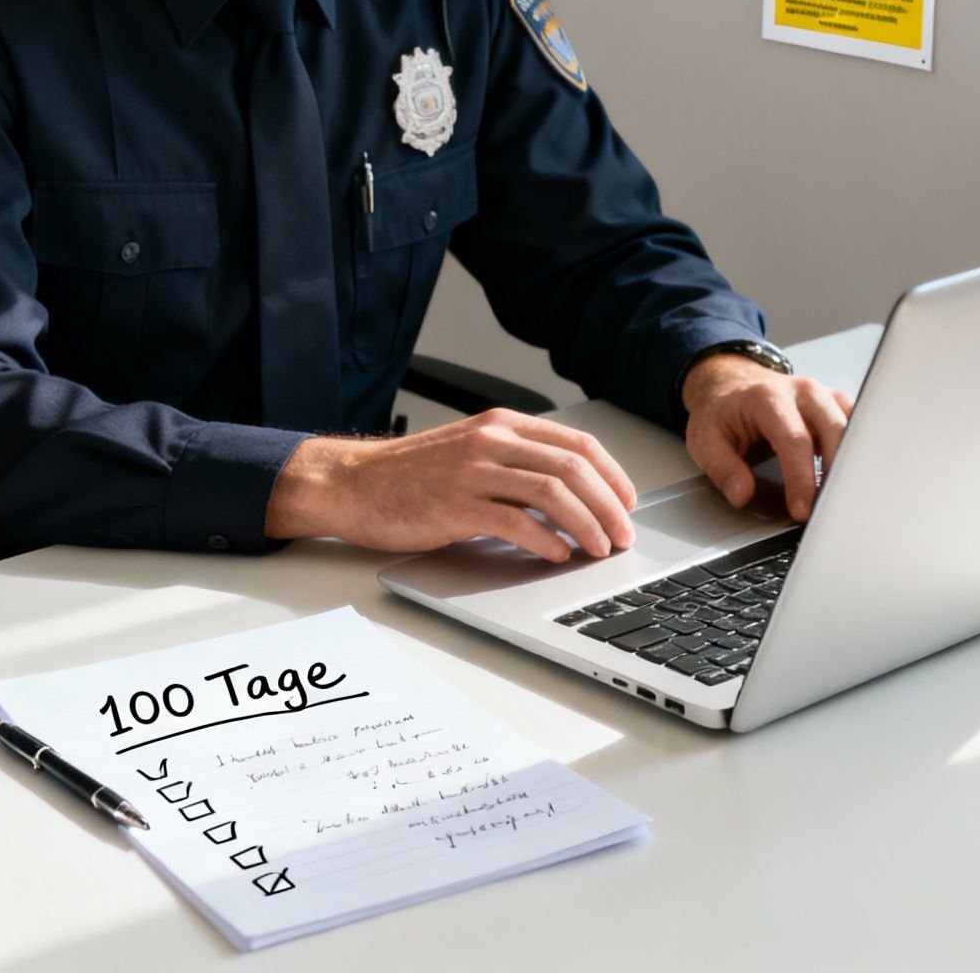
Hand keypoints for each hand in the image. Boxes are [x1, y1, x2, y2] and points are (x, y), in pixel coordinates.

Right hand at [265, 409, 637, 562]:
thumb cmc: (409, 476)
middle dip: (609, 506)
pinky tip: (556, 555)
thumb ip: (515, 464)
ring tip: (599, 549)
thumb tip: (570, 496)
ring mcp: (473, 471)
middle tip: (623, 535)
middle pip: (573, 468)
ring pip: (553, 492)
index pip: (577, 443)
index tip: (627, 503)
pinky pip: (515, 521)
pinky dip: (545, 540)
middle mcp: (492, 441)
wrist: (352, 483)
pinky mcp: (455, 505)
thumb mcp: (470, 453)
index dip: (612, 475)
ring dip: (587, 525)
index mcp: (501, 425)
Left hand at [681, 353, 853, 520]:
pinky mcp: (834, 404)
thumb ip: (723, 468)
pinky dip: (856, 451)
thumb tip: (742, 494)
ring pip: (853, 427)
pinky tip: (846, 476)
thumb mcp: (705, 440)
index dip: (802, 479)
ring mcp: (822, 396)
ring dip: (850, 463)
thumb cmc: (720, 411)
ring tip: (839, 497)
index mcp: (768, 398)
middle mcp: (802, 392)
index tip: (802, 510)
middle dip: (836, 473)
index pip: (795, 441)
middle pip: (835, 431)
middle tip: (828, 509)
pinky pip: (857, 425)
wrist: (729, 384)